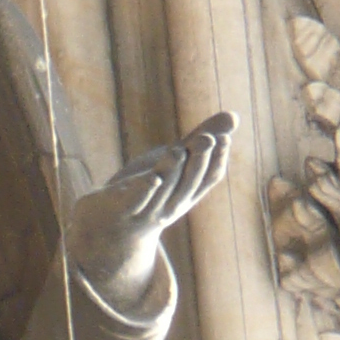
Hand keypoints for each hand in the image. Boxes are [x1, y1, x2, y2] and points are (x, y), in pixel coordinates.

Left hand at [63, 115, 234, 313]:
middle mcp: (173, 204)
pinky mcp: (124, 210)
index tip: (225, 137)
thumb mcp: (174, 163)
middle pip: (190, 182)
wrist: (104, 224)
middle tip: (208, 138)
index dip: (218, 159)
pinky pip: (138, 202)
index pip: (209, 177)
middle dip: (200, 160)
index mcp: (187, 193)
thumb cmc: (146, 188)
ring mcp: (149, 209)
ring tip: (178, 149)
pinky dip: (146, 190)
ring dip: (173, 169)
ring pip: (165, 189)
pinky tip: (153, 177)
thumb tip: (235, 116)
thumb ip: (199, 140)